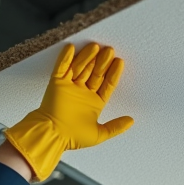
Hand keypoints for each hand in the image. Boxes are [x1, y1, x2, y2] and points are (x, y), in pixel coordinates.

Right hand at [3, 43, 132, 180]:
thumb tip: (131, 121)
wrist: (52, 135)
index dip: (113, 74)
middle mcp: (83, 92)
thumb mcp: (100, 134)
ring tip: (95, 47)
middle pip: (94, 73)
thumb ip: (115, 127)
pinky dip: (65, 58)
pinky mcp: (56, 83)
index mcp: (94, 103)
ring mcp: (70, 86)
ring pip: (80, 67)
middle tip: (109, 51)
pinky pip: (61, 67)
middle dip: (102, 63)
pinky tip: (72, 48)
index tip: (120, 62)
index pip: (106, 84)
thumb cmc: (73, 137)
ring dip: (87, 57)